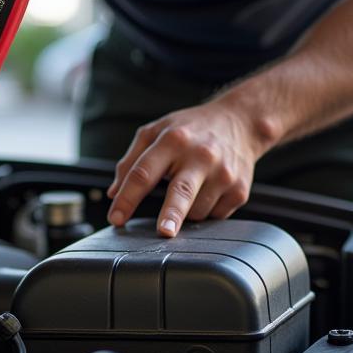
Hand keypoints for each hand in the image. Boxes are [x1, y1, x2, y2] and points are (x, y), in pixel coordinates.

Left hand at [106, 99, 267, 236]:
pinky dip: (205, 210)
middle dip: (172, 213)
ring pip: (196, 212)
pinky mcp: (239, 189)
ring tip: (189, 187)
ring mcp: (223, 173)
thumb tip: (113, 193)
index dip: (127, 198)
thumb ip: (131, 161)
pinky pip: (214, 216)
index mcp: (174, 140)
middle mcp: (201, 155)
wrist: (240, 121)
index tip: (116, 218)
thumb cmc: (191, 129)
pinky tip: (208, 190)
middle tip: (164, 231)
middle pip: (181, 191)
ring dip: (184, 212)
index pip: (143, 173)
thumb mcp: (156, 132)